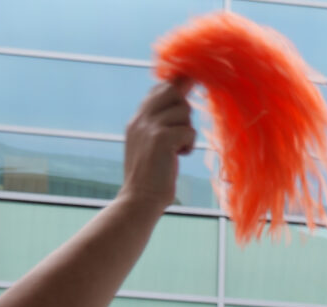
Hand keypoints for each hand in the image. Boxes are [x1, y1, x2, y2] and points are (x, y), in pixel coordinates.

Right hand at [121, 80, 196, 210]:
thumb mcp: (149, 145)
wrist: (139, 199)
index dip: (176, 92)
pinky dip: (189, 145)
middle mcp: (141, 118)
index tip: (184, 107)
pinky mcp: (161, 139)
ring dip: (187, 130)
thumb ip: (160, 125)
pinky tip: (178, 156)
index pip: (158, 88)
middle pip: (172, 90)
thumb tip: (180, 107)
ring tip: (177, 148)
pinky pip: (189, 130)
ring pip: (184, 109)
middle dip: (184, 108)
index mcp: (137, 119)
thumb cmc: (151, 177)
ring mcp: (149, 126)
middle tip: (180, 132)